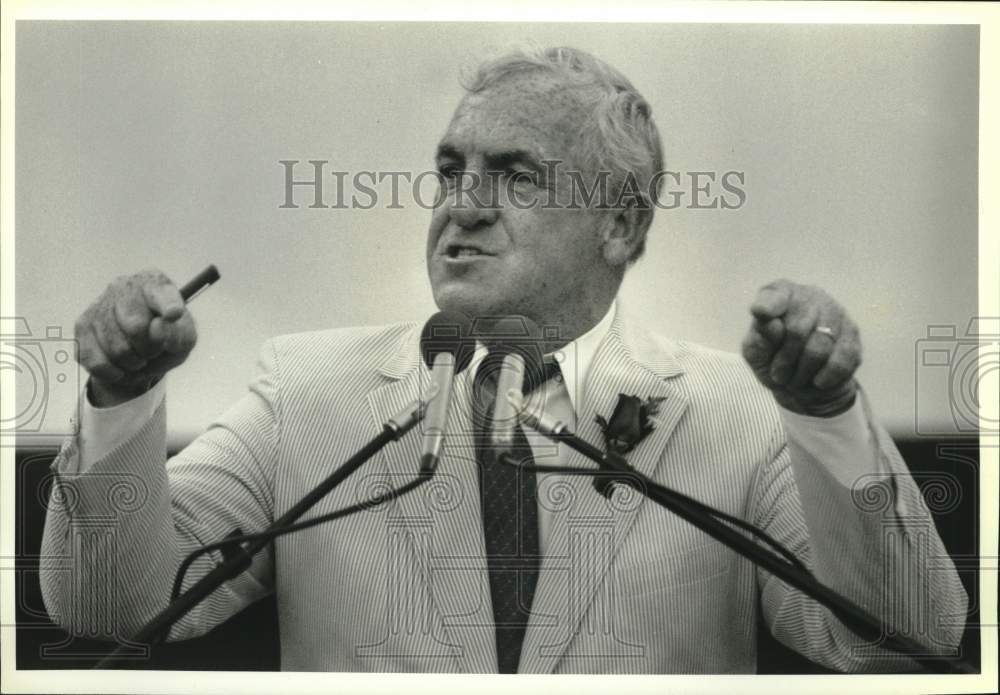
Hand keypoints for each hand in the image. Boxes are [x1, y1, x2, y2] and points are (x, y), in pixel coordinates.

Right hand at [75, 269, 196, 406]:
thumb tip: (158, 327)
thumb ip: (179, 334)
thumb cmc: (167, 339)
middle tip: (153, 352)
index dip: (168, 305)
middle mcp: (124, 286)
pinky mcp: (82, 325)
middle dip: (149, 350)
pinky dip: (113, 372)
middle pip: (135, 327)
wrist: (139, 353)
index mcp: (154, 283)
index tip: (174, 314)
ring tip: (139, 358)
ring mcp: (99, 303)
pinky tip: (120, 366)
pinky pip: (96, 361)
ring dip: (133, 364)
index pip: (161, 293)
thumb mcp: (184, 339)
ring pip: (116, 349)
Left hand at [740, 279, 860, 416]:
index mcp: (781, 294)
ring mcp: (835, 311)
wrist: (801, 384)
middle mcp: (810, 296)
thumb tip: (770, 322)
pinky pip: (841, 360)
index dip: (768, 306)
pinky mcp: (852, 333)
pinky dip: (826, 376)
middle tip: (778, 376)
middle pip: (797, 330)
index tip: (760, 313)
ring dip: (804, 372)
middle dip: (785, 360)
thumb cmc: (772, 360)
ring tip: (794, 380)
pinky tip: (817, 381)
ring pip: (820, 347)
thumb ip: (761, 336)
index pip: (774, 296)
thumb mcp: (757, 351)